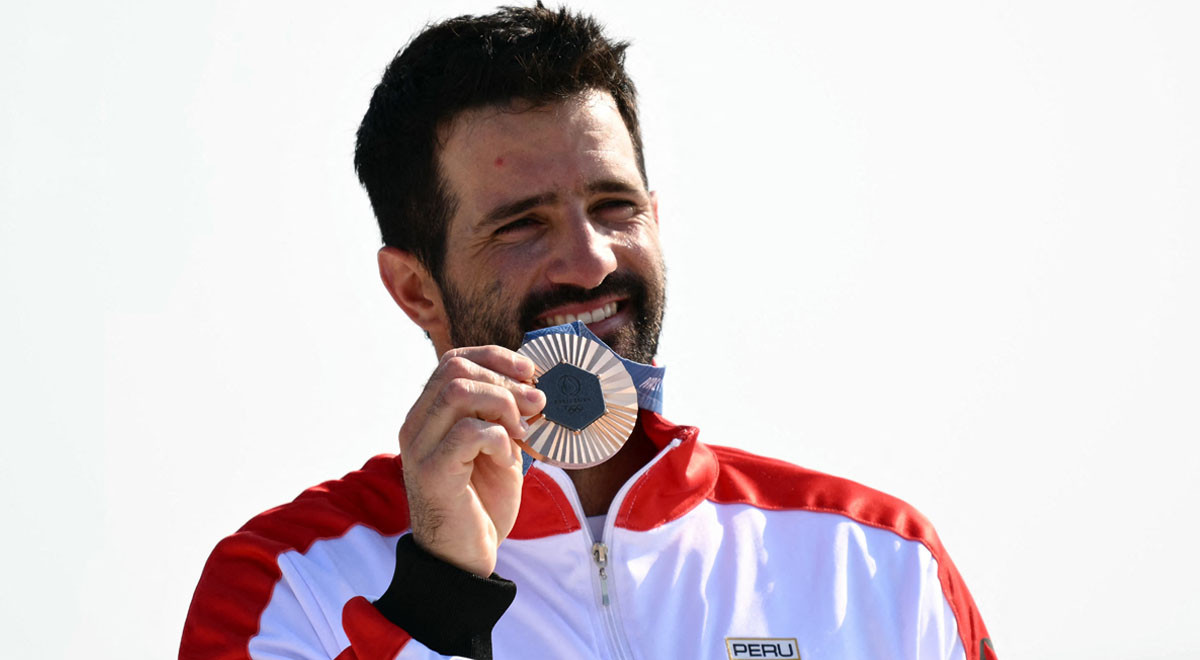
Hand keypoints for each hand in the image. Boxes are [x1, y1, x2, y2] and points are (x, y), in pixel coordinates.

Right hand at [399, 346, 545, 576]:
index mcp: (429, 415)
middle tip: (535, 404)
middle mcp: (417, 426)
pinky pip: (468, 433)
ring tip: (520, 433)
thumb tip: (534, 385)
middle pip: (456, 370)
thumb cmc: (482, 503)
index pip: (453, 361)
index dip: (495, 357)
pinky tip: (507, 460)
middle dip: (505, 380)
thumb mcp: (498, 448)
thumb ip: (504, 416)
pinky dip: (499, 439)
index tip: (529, 371)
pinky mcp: (432, 473)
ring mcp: (420, 448)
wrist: (465, 557)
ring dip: (501, 405)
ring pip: (458, 393)